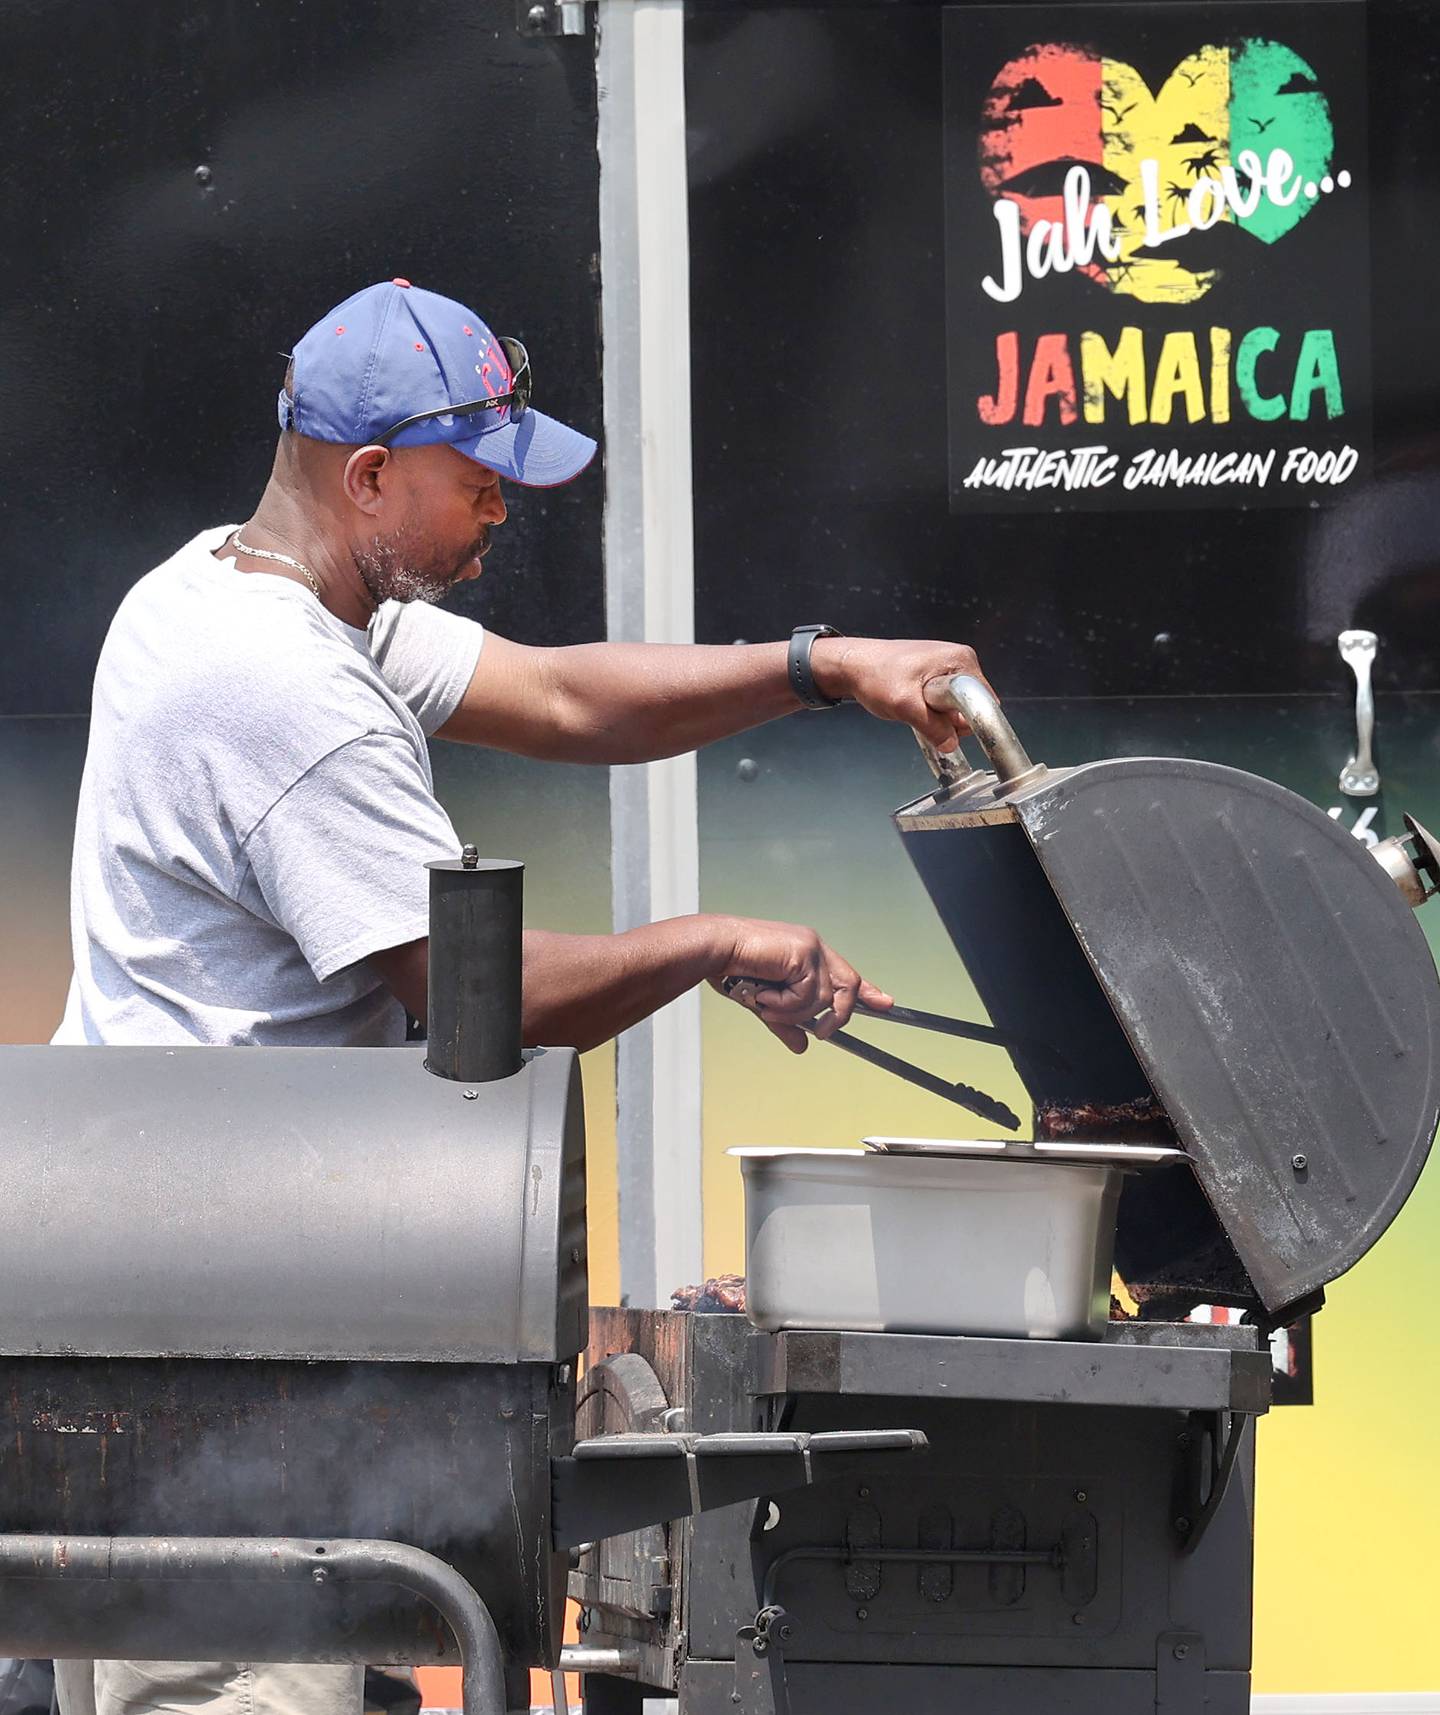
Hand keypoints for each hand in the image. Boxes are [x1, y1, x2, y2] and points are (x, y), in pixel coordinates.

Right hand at [710, 917, 892, 1054]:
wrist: (715, 950)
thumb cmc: (733, 969)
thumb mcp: (766, 1004)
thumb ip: (787, 1023)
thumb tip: (802, 1047)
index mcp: (808, 954)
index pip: (846, 974)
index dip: (868, 991)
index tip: (885, 1005)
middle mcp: (814, 948)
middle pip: (849, 986)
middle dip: (839, 1015)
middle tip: (823, 1032)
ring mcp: (811, 949)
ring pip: (824, 998)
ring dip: (794, 1011)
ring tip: (766, 1004)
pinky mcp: (804, 953)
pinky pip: (808, 995)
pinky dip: (786, 1004)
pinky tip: (764, 995)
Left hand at [809, 637, 992, 752]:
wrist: (852, 666)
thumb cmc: (874, 674)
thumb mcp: (904, 705)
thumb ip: (932, 727)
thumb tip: (951, 744)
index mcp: (960, 660)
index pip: (984, 700)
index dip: (968, 719)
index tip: (948, 727)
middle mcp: (959, 661)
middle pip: (972, 706)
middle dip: (951, 720)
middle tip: (922, 714)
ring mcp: (948, 669)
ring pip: (957, 709)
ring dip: (939, 718)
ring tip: (914, 708)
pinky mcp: (938, 678)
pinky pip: (945, 705)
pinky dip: (932, 713)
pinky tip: (915, 709)